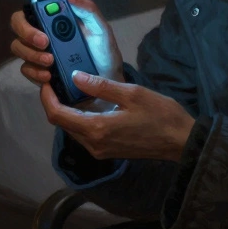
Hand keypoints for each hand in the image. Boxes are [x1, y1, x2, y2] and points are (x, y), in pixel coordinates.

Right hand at [9, 0, 124, 87]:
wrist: (105, 80)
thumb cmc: (102, 50)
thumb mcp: (101, 29)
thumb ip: (88, 11)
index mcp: (57, 15)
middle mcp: (42, 29)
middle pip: (18, 21)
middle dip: (27, 31)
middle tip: (45, 41)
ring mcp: (36, 49)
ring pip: (18, 46)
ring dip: (32, 53)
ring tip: (51, 61)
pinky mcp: (36, 69)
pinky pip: (25, 68)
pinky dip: (35, 72)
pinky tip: (49, 75)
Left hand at [40, 70, 195, 162]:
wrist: (181, 141)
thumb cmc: (160, 114)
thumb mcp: (131, 93)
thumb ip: (101, 86)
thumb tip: (75, 77)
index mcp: (96, 129)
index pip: (57, 115)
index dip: (46, 97)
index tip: (46, 80)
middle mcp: (93, 144)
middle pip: (61, 123)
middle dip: (54, 102)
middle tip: (56, 81)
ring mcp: (100, 150)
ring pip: (72, 129)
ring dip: (66, 111)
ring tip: (69, 88)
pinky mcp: (107, 151)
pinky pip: (84, 134)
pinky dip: (79, 119)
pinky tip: (86, 103)